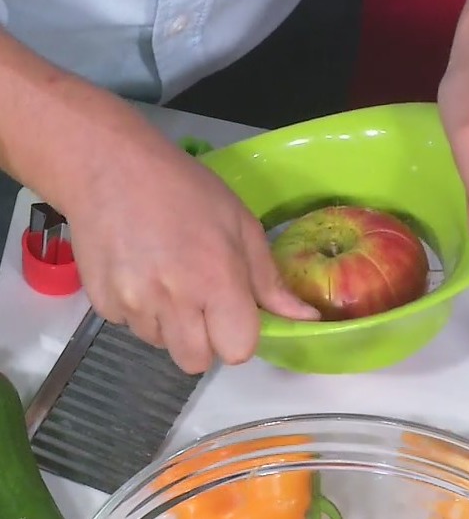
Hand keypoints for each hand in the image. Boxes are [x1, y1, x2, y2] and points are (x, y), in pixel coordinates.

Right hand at [67, 129, 318, 373]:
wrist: (109, 167)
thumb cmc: (185, 189)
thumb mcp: (241, 225)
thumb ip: (270, 282)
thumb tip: (306, 318)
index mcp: (215, 282)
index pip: (237, 351)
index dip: (240, 336)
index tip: (236, 313)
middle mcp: (172, 302)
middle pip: (196, 361)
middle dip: (206, 340)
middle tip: (204, 302)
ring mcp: (132, 305)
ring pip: (163, 345)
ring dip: (172, 325)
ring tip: (170, 278)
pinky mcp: (102, 305)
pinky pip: (131, 327)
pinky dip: (141, 311)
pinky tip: (141, 272)